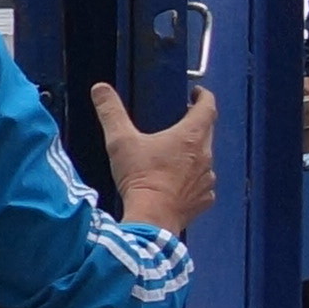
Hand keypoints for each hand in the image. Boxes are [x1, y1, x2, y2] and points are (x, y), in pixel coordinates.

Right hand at [93, 78, 218, 234]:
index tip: (197, 92)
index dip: (204, 96)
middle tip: (181, 120)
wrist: (152, 219)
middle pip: (207, 132)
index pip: (208, 108)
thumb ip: (111, 112)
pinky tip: (178, 184)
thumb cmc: (140, 177)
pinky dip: (192, 181)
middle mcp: (205, 155)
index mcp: (190, 136)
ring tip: (175, 156)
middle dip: (196, 124)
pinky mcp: (203, 200)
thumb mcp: (120, 141)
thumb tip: (100, 88)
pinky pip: (202, 185)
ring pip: (204, 159)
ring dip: (193, 154)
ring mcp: (207, 179)